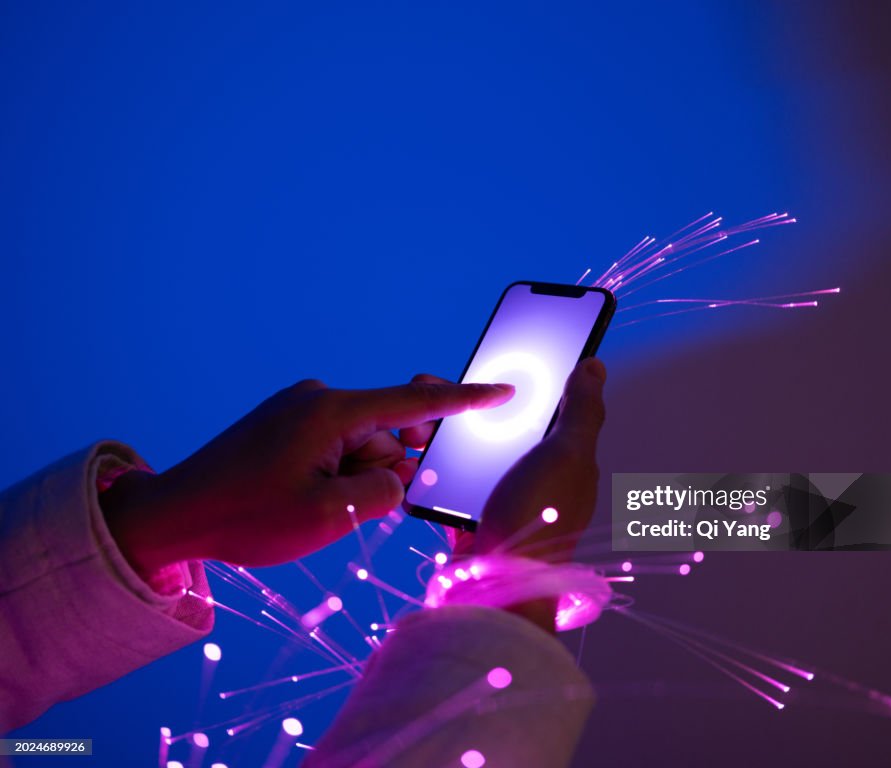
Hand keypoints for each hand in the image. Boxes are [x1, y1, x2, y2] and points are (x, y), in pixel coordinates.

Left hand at [100, 378, 512, 575]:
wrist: (175, 514)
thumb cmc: (246, 517)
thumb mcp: (329, 516)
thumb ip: (383, 494)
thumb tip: (400, 478)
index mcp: (332, 412)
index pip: (414, 404)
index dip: (464, 400)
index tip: (503, 390)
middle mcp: (318, 399)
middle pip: (385, 435)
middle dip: (384, 472)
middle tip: (351, 506)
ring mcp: (298, 409)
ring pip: (359, 446)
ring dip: (354, 479)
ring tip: (312, 509)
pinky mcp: (285, 423)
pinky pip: (334, 445)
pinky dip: (336, 473)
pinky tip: (305, 498)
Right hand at [411, 359, 605, 561]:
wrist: (498, 586)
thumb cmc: (541, 518)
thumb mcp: (568, 453)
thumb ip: (581, 409)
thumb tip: (594, 365)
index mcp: (565, 460)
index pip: (543, 407)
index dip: (516, 384)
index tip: (485, 363)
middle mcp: (535, 479)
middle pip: (496, 427)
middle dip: (463, 408)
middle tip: (434, 396)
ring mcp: (501, 500)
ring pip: (464, 453)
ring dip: (438, 439)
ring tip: (414, 431)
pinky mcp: (470, 520)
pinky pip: (443, 486)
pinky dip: (427, 473)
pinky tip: (413, 460)